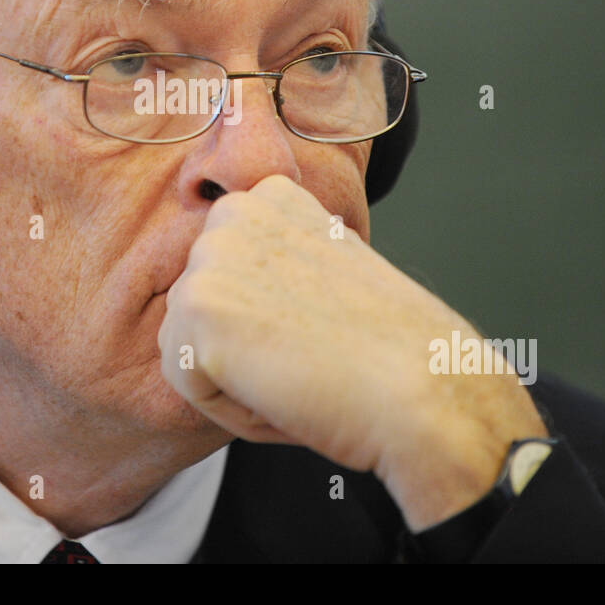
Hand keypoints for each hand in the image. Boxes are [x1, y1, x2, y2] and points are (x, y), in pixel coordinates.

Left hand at [158, 174, 546, 530]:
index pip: (224, 278)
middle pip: (198, 310)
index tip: (320, 326)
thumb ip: (273, 265)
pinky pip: (183, 383)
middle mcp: (236, 212)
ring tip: (297, 370)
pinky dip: (227, 407)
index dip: (267, 323)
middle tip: (310, 354)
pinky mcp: (198, 308)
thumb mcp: (326, 272)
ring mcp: (212, 256)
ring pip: (184, 346)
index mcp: (269, 197)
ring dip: (233, 379)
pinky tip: (282, 389)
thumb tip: (235, 292)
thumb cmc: (387, 347)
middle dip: (242, 350)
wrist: (421, 386)